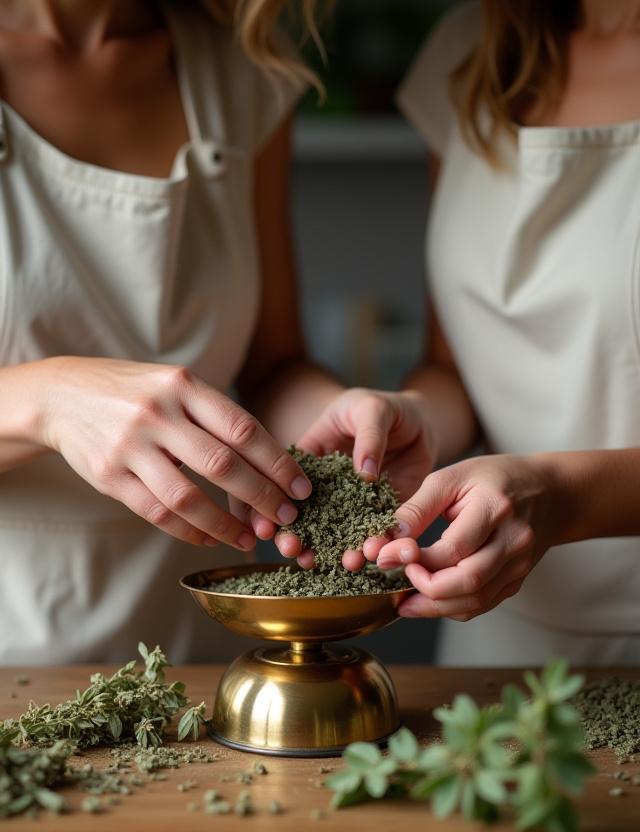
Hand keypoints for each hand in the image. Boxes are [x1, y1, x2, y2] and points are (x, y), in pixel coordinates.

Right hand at [37, 357, 310, 547]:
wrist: (63, 394)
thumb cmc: (136, 392)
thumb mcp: (174, 384)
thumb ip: (213, 414)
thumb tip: (269, 458)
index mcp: (183, 386)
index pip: (243, 428)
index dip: (277, 462)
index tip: (301, 487)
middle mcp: (158, 413)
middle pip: (222, 464)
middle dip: (261, 497)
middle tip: (285, 518)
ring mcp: (130, 446)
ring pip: (188, 497)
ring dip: (225, 525)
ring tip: (250, 540)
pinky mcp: (109, 476)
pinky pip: (157, 512)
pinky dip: (188, 531)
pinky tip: (210, 539)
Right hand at [273, 387, 434, 569]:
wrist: (421, 422)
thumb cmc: (387, 408)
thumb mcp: (372, 409)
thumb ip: (368, 437)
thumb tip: (365, 472)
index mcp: (312, 455)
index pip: (284, 480)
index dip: (271, 501)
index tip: (265, 525)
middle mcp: (326, 484)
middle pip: (303, 512)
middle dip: (294, 534)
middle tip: (290, 551)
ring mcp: (351, 501)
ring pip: (335, 529)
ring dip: (330, 548)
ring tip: (324, 562)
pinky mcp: (377, 511)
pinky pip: (370, 531)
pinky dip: (366, 546)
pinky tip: (363, 560)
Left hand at [375, 454, 559, 619]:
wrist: (550, 492)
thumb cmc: (494, 479)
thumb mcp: (451, 479)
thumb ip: (417, 510)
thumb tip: (386, 543)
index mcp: (496, 508)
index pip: (454, 547)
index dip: (417, 560)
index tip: (387, 558)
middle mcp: (513, 541)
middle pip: (467, 580)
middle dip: (425, 588)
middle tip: (395, 582)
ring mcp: (519, 565)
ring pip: (475, 600)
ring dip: (434, 606)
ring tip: (403, 601)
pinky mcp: (517, 580)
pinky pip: (482, 604)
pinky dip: (452, 607)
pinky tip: (428, 601)